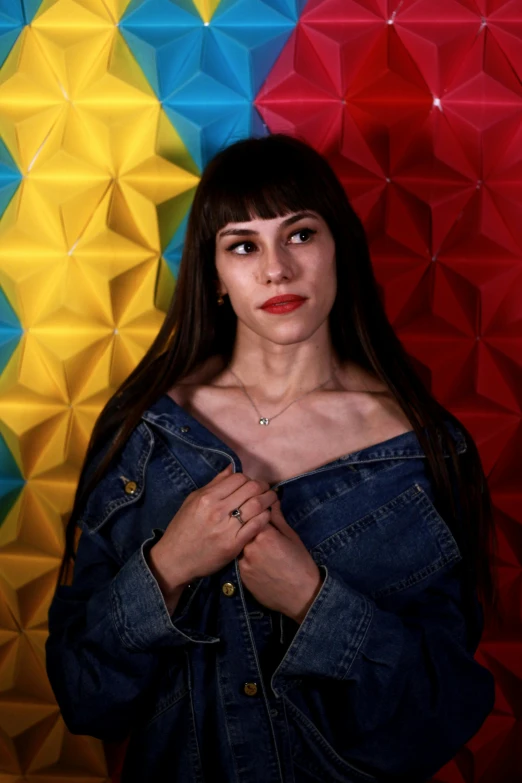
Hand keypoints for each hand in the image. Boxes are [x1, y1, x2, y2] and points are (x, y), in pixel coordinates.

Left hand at [238, 498, 324, 623]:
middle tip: (261, 533)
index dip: (257, 511)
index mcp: (265, 533)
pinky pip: (239, 560)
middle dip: (249, 526)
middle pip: (243, 528)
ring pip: (240, 544)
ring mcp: (243, 562)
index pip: (253, 513)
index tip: (261, 511)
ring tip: (262, 550)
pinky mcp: (241, 576)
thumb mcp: (291, 537)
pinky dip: (246, 558)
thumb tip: (271, 500)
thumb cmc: (300, 563)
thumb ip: (277, 518)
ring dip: (246, 543)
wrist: (301, 596)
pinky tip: (259, 562)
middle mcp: (250, 546)